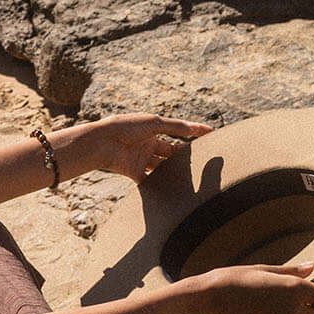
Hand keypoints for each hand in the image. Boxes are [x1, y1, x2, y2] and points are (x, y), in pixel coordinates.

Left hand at [93, 113, 212, 185]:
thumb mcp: (153, 122)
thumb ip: (175, 127)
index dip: (193, 132)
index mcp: (152, 129)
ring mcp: (143, 159)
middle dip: (187, 156)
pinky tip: (175, 191)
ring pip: (165, 167)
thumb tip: (195, 128)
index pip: (178, 131)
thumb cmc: (126, 126)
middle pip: (173, 152)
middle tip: (206, 161)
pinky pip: (151, 182)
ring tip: (194, 178)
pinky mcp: (136, 173)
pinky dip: (161, 186)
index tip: (211, 134)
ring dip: (176, 171)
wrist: (102, 142)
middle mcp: (148, 144)